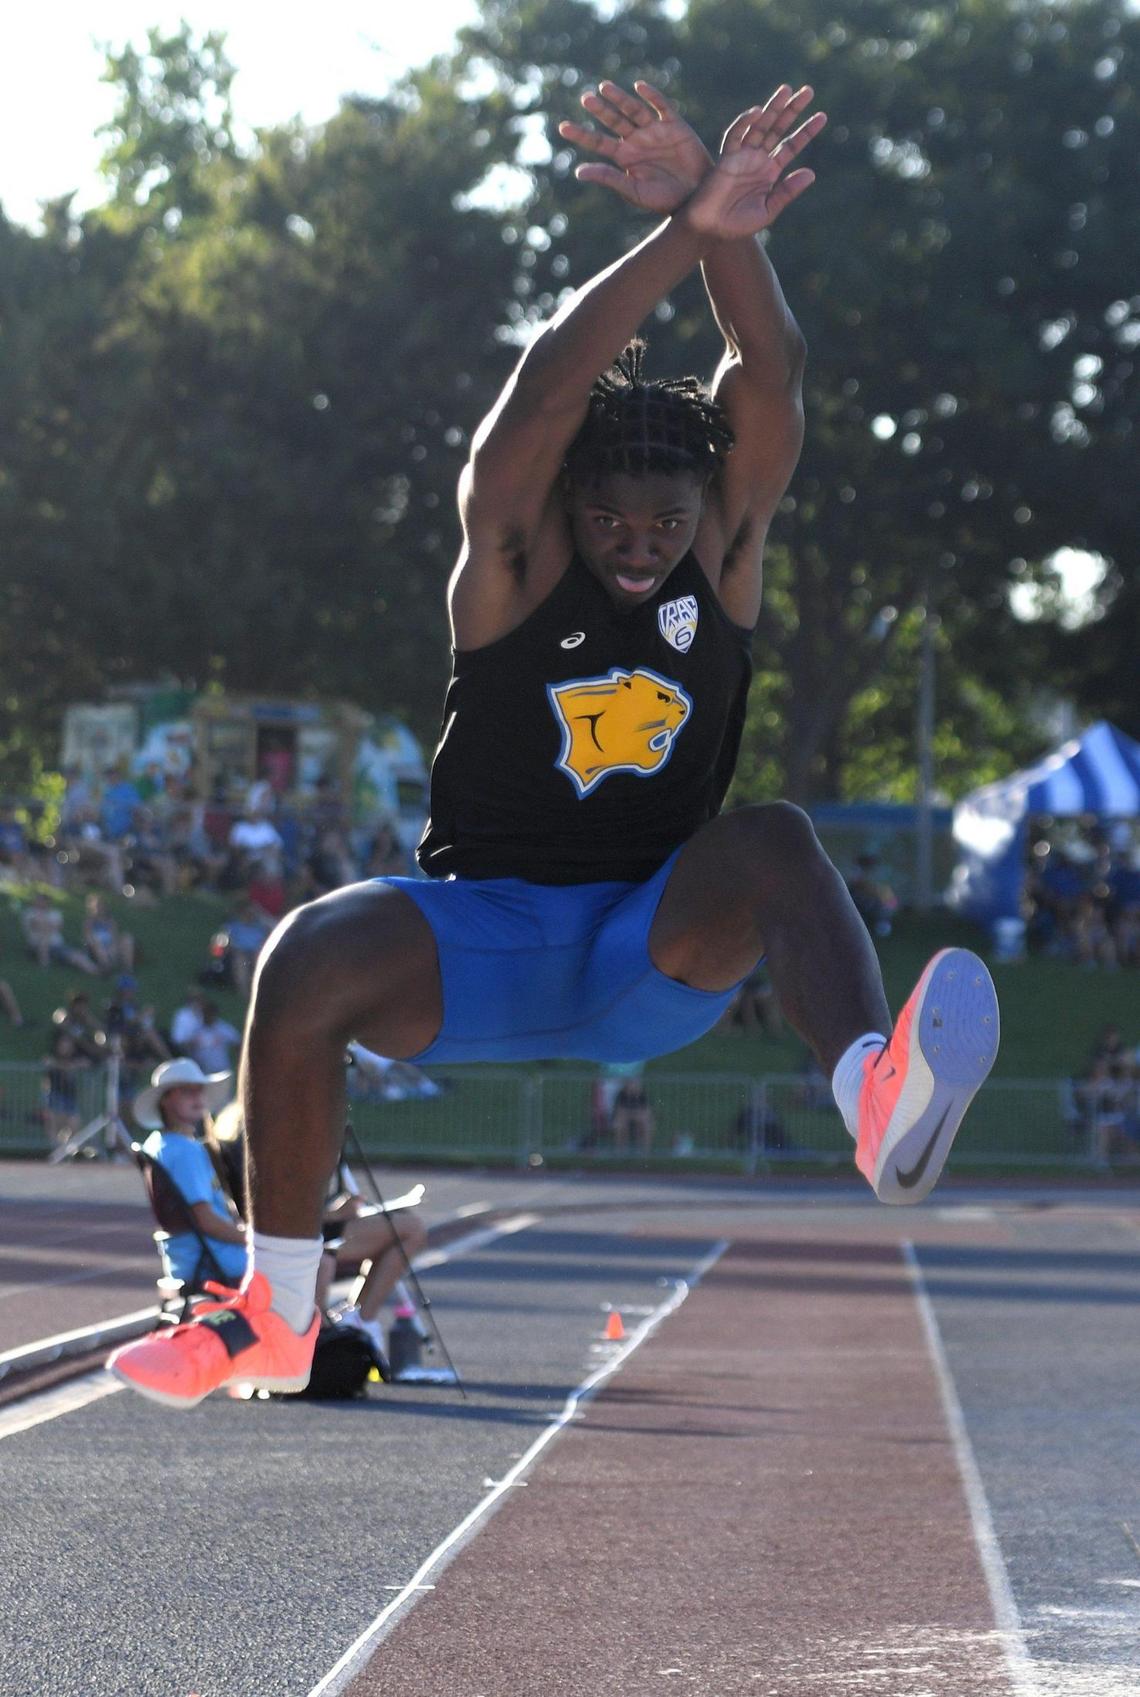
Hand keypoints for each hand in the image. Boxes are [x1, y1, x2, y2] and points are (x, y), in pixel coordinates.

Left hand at [557, 78, 712, 213]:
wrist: (697, 197)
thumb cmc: (665, 200)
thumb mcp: (634, 191)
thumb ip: (609, 178)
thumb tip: (579, 172)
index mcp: (624, 157)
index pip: (598, 142)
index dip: (581, 134)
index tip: (562, 127)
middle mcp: (636, 140)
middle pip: (613, 121)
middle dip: (600, 110)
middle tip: (585, 100)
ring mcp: (654, 131)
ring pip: (633, 110)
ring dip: (619, 99)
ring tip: (603, 88)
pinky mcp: (674, 124)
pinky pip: (661, 106)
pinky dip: (651, 96)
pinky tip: (639, 88)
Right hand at [684, 84, 825, 240]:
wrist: (710, 230)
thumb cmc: (737, 225)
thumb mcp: (768, 210)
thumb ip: (787, 192)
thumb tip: (811, 173)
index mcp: (770, 172)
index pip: (791, 146)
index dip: (806, 131)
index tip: (822, 116)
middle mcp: (758, 160)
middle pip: (778, 129)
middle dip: (792, 110)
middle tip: (809, 91)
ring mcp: (743, 156)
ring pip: (760, 126)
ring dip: (773, 108)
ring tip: (788, 89)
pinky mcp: (726, 157)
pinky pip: (736, 135)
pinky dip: (745, 123)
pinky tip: (758, 112)